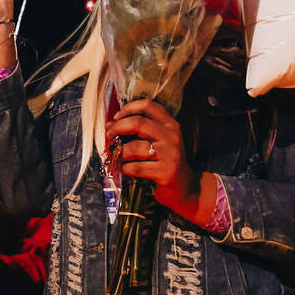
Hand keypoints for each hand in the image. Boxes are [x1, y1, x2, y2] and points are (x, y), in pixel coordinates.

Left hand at [107, 99, 210, 224]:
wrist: (185, 188)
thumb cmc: (165, 162)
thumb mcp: (156, 142)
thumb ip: (136, 131)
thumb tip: (109, 125)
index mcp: (170, 125)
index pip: (148, 105)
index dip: (128, 109)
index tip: (116, 118)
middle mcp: (171, 136)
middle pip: (138, 123)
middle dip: (118, 128)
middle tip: (109, 135)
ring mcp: (170, 154)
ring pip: (134, 147)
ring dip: (121, 153)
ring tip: (118, 158)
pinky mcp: (166, 172)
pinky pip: (136, 167)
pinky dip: (125, 169)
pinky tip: (125, 170)